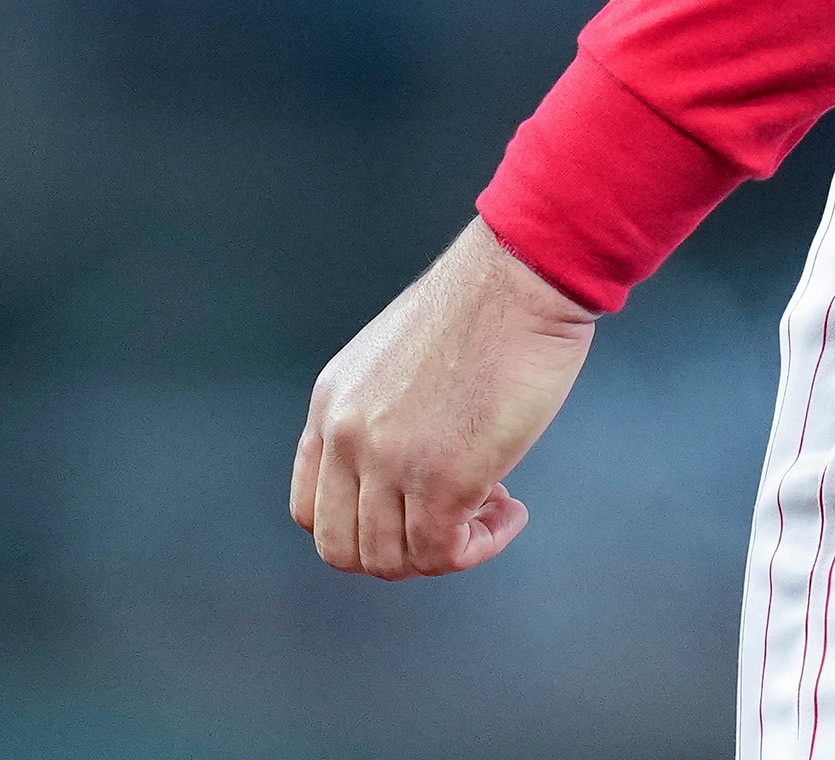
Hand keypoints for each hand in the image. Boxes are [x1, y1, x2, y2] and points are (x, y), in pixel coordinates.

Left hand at [292, 219, 598, 578]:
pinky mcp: (444, 476)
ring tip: (493, 506)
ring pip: (391, 560)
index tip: (414, 505)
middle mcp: (347, 436)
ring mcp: (390, 459)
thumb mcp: (397, 357)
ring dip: (445, 549)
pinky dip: (480, 546)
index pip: (309, 509)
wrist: (525, 273)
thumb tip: (411, 465)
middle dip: (402, 550)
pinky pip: (443, 552)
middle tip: (456, 516)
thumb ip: (383, 411)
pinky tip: (512, 510)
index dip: (364, 525)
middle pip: (342, 548)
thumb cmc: (486, 302)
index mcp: (332, 404)